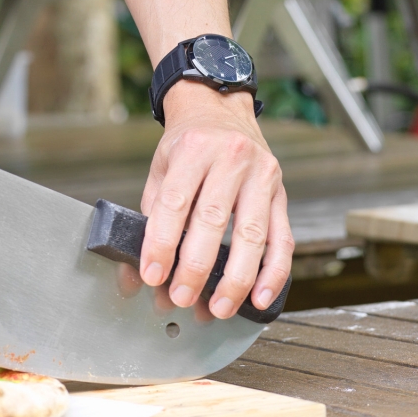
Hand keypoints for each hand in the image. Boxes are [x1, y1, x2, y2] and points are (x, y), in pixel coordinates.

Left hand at [139, 81, 292, 318]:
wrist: (219, 108)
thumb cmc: (187, 143)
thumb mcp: (162, 166)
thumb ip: (151, 216)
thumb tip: (135, 272)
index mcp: (192, 149)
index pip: (174, 202)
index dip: (162, 243)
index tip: (152, 276)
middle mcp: (230, 158)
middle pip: (212, 221)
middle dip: (195, 267)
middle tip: (180, 297)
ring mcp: (261, 175)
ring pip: (252, 235)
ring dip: (235, 279)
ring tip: (218, 308)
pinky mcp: (281, 194)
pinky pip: (282, 240)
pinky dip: (273, 274)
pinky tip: (259, 298)